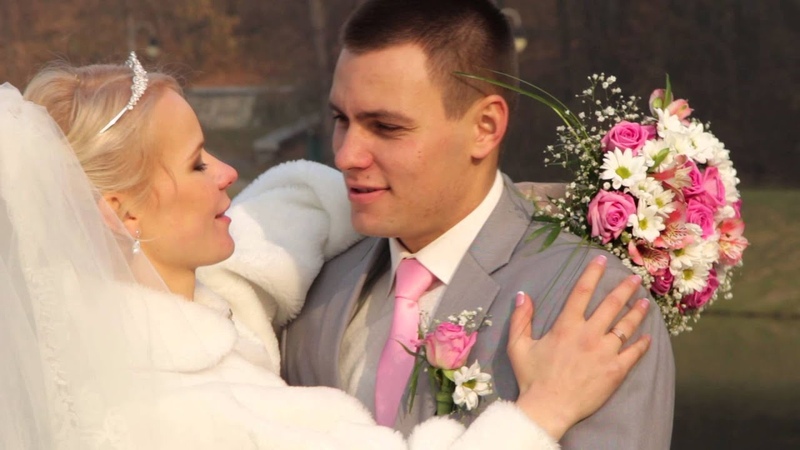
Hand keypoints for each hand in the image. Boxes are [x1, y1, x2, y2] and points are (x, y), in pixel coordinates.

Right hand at [508, 255, 650, 439]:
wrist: (548, 408)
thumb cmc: (532, 378)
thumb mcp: (518, 346)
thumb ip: (521, 319)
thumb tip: (523, 295)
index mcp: (566, 326)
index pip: (582, 291)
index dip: (593, 273)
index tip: (602, 260)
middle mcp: (588, 334)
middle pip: (611, 305)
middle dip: (625, 288)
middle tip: (635, 279)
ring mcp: (605, 352)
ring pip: (627, 326)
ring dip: (638, 312)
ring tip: (646, 302)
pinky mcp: (615, 370)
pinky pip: (633, 353)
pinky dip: (642, 344)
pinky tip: (647, 337)